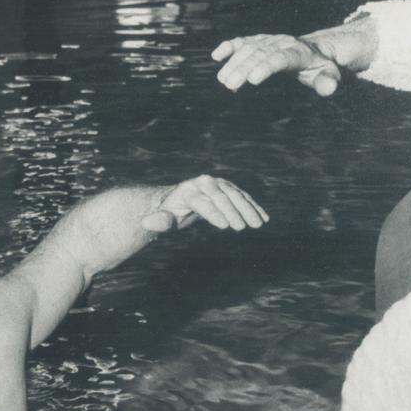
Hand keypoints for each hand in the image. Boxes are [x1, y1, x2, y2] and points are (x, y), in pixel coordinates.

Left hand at [141, 175, 267, 233]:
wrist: (180, 200)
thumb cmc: (171, 213)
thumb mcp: (164, 219)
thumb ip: (159, 221)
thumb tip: (146, 222)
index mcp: (189, 190)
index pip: (203, 201)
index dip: (214, 213)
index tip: (226, 227)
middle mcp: (205, 183)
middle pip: (222, 196)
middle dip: (234, 212)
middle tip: (244, 228)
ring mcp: (219, 184)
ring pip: (236, 195)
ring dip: (249, 209)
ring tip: (259, 224)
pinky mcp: (228, 189)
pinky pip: (243, 197)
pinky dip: (254, 206)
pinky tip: (264, 218)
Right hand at [212, 34, 342, 95]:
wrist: (314, 50)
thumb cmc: (321, 68)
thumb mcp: (329, 76)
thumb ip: (328, 82)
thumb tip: (329, 89)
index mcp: (298, 53)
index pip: (280, 59)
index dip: (266, 67)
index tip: (253, 79)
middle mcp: (281, 43)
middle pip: (260, 54)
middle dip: (243, 68)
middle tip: (230, 85)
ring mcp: (269, 41)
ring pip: (249, 48)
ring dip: (233, 62)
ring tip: (223, 80)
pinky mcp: (259, 41)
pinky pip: (243, 41)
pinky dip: (229, 46)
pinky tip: (216, 56)